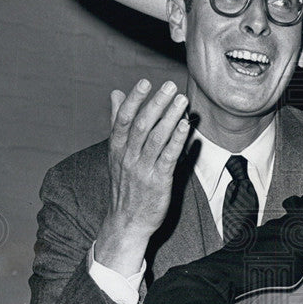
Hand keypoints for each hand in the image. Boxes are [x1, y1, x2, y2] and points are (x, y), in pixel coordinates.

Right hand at [95, 79, 189, 275]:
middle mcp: (128, 157)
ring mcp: (143, 169)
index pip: (124, 119)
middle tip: (171, 87)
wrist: (127, 221)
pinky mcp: (158, 181)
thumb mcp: (116, 152)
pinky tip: (186, 126)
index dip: (135, 100)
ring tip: (182, 101)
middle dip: (157, 104)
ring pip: (156, 138)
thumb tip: (116, 93)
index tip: (145, 82)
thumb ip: (118, 122)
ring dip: (170, 117)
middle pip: (142, 125)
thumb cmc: (125, 183)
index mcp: (117, 148)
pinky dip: (177, 140)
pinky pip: (169, 157)